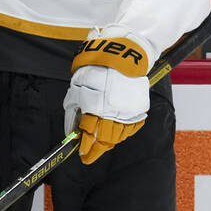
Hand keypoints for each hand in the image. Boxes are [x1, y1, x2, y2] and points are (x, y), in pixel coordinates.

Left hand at [63, 25, 149, 163]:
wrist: (120, 55)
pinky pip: (132, 126)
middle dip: (97, 149)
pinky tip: (118, 133)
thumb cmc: (95, 69)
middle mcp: (113, 113)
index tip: (82, 155)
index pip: (90, 136)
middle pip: (106, 139)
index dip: (85, 148)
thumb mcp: (76, 89)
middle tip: (90, 155)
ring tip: (102, 145)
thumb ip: (73, 111)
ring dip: (109, 142)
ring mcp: (127, 111)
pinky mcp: (138, 108)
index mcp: (96, 108)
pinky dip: (124, 132)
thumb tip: (72, 130)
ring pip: (119, 135)